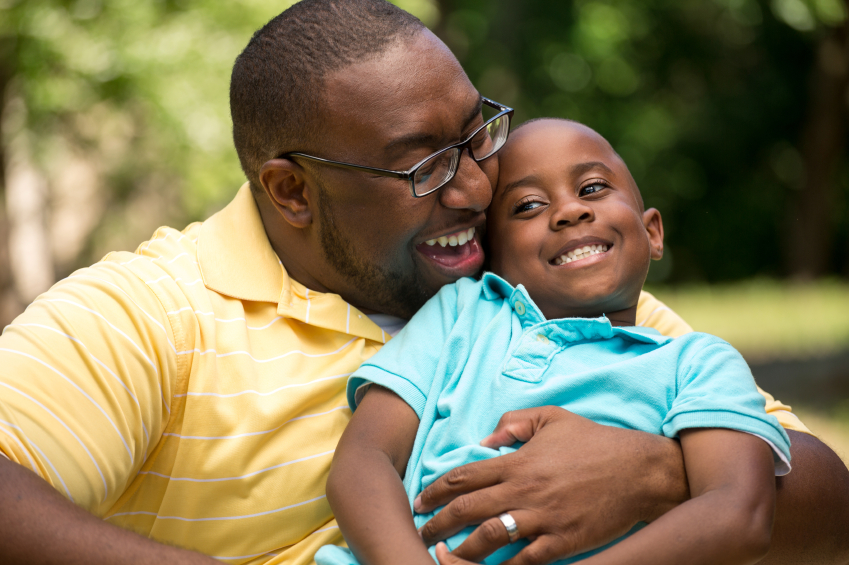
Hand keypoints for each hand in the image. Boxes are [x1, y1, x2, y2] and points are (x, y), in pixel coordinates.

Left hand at [415, 407, 688, 564]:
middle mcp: (524, 491)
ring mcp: (542, 518)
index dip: (436, 490)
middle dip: (437, 523)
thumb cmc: (594, 442)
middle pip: (467, 510)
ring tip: (443, 556)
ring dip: (461, 550)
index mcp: (518, 462)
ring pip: (489, 538)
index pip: (464, 477)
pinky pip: (524, 561)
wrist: (638, 470)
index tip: (420, 501)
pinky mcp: (562, 542)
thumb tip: (486, 439)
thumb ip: (515, 422)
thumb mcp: (552, 417)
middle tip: (422, 532)